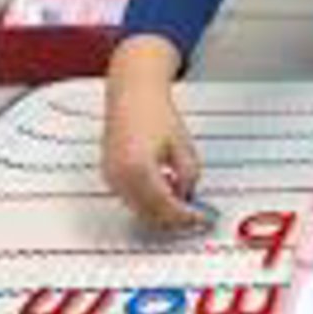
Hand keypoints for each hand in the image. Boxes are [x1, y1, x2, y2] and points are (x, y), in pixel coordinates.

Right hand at [102, 35, 206, 232]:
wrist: (132, 94)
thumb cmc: (154, 112)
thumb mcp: (181, 145)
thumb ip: (188, 174)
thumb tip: (189, 197)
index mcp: (140, 169)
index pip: (166, 207)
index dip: (188, 217)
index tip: (203, 218)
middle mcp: (121, 178)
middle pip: (151, 215)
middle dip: (176, 219)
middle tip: (197, 216)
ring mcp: (112, 178)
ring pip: (140, 210)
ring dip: (163, 212)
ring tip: (185, 202)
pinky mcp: (109, 176)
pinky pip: (131, 199)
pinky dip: (150, 202)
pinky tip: (167, 191)